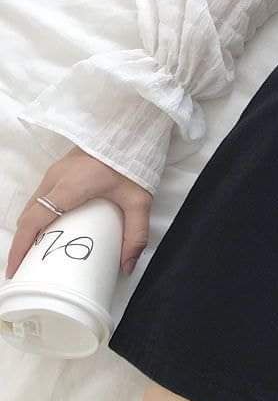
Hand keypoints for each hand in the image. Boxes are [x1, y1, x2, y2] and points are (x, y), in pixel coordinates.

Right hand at [4, 146, 152, 279]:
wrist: (130, 131)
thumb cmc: (134, 164)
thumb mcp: (140, 202)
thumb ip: (135, 235)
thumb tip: (126, 267)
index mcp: (69, 186)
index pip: (34, 221)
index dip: (21, 247)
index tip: (14, 269)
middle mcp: (55, 178)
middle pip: (28, 215)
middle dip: (22, 242)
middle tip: (26, 267)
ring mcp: (55, 171)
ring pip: (32, 205)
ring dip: (29, 229)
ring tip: (37, 252)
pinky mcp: (61, 169)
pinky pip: (41, 196)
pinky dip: (38, 216)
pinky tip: (50, 228)